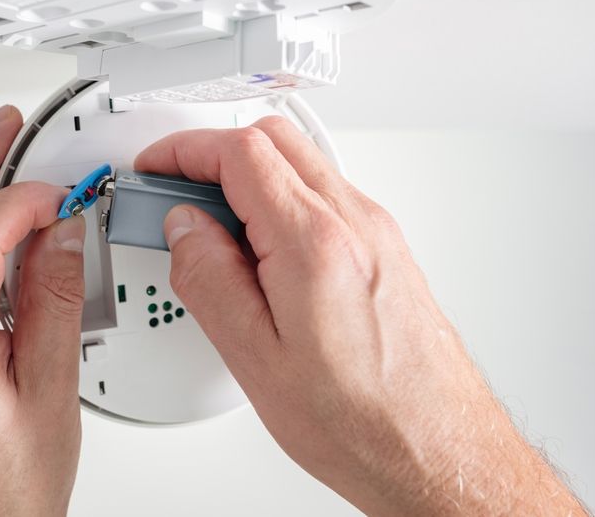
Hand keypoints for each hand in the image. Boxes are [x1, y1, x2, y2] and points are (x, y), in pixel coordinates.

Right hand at [136, 117, 585, 515]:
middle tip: (175, 191)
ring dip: (249, 176)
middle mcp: (356, 223)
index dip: (184, 150)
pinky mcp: (387, 250)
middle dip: (213, 152)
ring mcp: (377, 233)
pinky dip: (281, 201)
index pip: (241, 152)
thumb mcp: (256, 359)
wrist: (438, 453)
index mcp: (316, 243)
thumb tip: (184, 229)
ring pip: (302, 164)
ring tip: (211, 231)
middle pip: (274, 140)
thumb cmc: (363, 421)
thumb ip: (209, 279)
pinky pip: (325, 197)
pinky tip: (260, 252)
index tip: (156, 169)